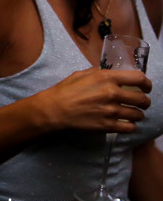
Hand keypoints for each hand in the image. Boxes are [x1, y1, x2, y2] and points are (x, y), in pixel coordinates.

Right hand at [35, 68, 151, 132]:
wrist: (54, 109)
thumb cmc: (65, 90)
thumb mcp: (81, 74)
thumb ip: (99, 73)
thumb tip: (111, 73)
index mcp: (107, 78)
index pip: (139, 78)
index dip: (146, 83)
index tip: (146, 87)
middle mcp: (112, 94)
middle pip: (142, 99)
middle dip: (145, 101)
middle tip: (142, 103)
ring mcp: (111, 111)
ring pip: (138, 115)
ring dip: (138, 115)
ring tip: (133, 114)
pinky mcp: (108, 125)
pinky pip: (129, 128)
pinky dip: (130, 126)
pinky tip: (127, 124)